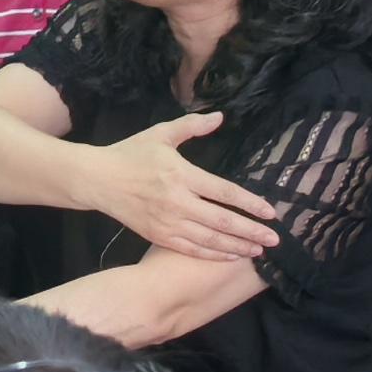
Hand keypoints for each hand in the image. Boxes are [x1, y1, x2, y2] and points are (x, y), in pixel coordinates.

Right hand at [87, 116, 278, 263]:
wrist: (97, 180)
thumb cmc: (130, 154)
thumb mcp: (160, 134)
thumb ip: (192, 126)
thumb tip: (220, 116)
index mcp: (181, 175)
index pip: (224, 192)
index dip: (250, 204)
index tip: (271, 213)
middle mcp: (177, 202)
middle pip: (223, 221)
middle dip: (252, 231)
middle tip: (275, 239)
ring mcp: (167, 223)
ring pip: (210, 239)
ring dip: (237, 246)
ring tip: (259, 251)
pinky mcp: (158, 236)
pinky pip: (191, 249)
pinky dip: (213, 254)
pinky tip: (231, 255)